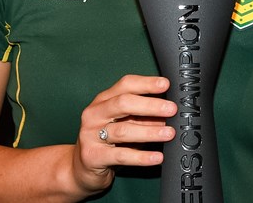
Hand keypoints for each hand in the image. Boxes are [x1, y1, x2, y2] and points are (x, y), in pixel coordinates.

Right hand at [71, 74, 177, 194]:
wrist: (81, 168)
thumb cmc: (107, 143)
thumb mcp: (125, 124)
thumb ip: (142, 117)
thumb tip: (168, 113)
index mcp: (103, 101)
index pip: (125, 85)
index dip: (146, 83)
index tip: (165, 84)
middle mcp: (94, 114)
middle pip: (123, 103)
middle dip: (150, 105)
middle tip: (171, 109)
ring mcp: (91, 135)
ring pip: (123, 130)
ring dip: (149, 131)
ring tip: (169, 134)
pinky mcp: (93, 156)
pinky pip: (121, 156)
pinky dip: (141, 157)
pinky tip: (156, 157)